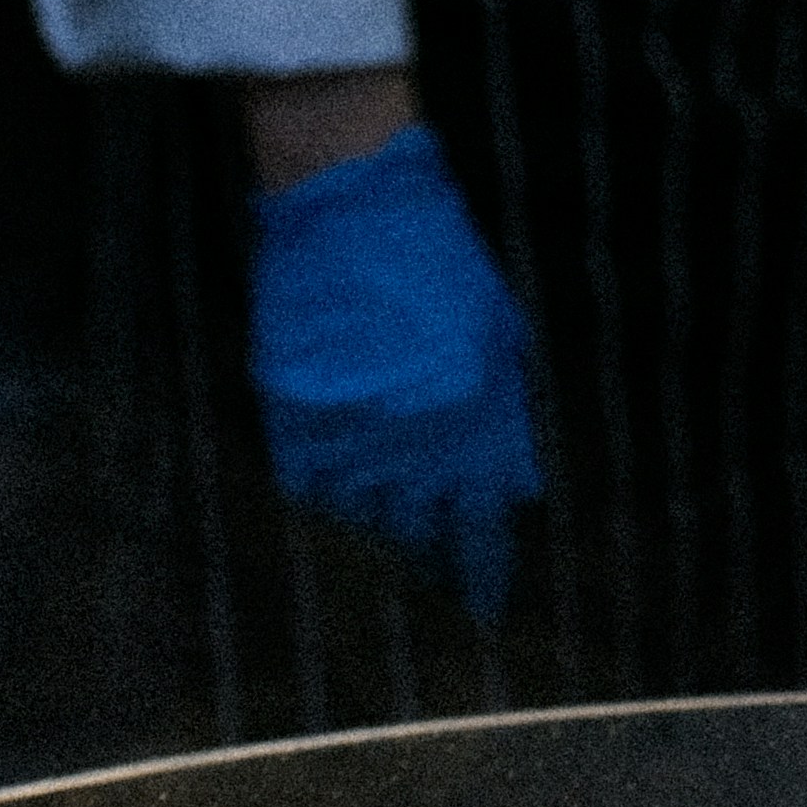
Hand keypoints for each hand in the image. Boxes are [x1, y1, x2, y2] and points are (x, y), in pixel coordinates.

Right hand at [247, 125, 540, 620]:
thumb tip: (514, 488)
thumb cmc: (436, 255)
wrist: (349, 199)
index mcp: (471, 421)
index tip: (484, 607)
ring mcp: (347, 430)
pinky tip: (338, 487)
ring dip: (376, 525)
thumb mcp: (497, 332)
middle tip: (429, 574)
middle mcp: (411, 440)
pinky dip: (325, 494)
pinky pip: (308, 486)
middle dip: (428, 556)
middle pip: (418, 535)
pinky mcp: (293, 413)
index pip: (479, 528)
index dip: (481, 574)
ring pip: (361, 518)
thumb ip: (506, 415)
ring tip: (383, 521)